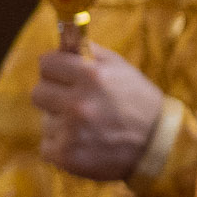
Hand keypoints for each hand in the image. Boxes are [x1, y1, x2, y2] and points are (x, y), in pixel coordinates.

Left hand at [31, 42, 170, 181]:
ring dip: (61, 123)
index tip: (63, 75)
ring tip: (87, 126)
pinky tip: (84, 144)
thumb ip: (89, 52)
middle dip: (54, 95)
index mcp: (91, 76)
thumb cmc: (138, 101)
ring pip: (45, 120)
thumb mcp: (121, 68)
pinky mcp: (67, 156)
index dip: (55, 69)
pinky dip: (62, 146)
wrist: (158, 144)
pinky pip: (47, 146)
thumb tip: (62, 41)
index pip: (46, 64)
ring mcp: (71, 131)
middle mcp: (79, 102)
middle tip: (74, 102)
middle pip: (38, 92)